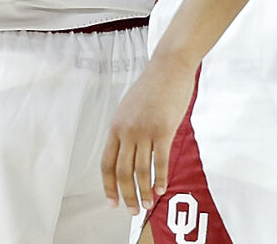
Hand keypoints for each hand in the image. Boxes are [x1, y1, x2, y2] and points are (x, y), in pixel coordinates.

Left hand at [101, 53, 195, 211]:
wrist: (169, 66)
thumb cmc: (153, 86)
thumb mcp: (130, 107)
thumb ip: (127, 129)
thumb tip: (128, 152)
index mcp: (116, 126)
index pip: (106, 164)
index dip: (109, 186)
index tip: (112, 202)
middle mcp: (127, 131)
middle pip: (122, 171)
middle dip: (126, 194)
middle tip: (131, 211)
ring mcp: (145, 131)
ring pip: (141, 170)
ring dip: (143, 191)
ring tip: (147, 204)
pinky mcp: (163, 130)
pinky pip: (160, 161)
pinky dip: (160, 178)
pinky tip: (161, 189)